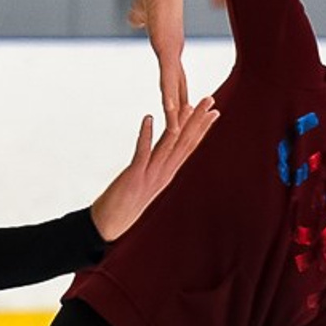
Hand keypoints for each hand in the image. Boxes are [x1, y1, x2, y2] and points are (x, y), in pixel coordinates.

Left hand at [91, 98, 218, 241]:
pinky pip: (142, 152)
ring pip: (170, 145)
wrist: (110, 225)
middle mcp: (163, 173)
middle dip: (198, 120)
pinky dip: (146, 135)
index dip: (202, 128)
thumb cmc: (126, 204)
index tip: (214, 111)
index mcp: (168, 173)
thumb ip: (156, 167)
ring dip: (180, 124)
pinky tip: (148, 118)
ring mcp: (150, 174)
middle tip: (211, 100)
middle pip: (185, 142)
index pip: (189, 147)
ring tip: (189, 104)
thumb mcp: (147, 183)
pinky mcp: (134, 176)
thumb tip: (162, 154)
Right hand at [128, 0, 186, 132]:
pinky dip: (169, 97)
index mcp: (170, 47)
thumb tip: (134, 21)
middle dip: (180, 111)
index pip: (174, 77)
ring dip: (176, 112)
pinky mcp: (168, 49)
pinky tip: (171, 113)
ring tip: (177, 135)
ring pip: (175, 88)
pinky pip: (169, 78)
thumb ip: (139, 19)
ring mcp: (173, 52)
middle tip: (183, 133)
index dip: (177, 95)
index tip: (179, 111)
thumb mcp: (142, 10)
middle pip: (179, 88)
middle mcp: (175, 53)